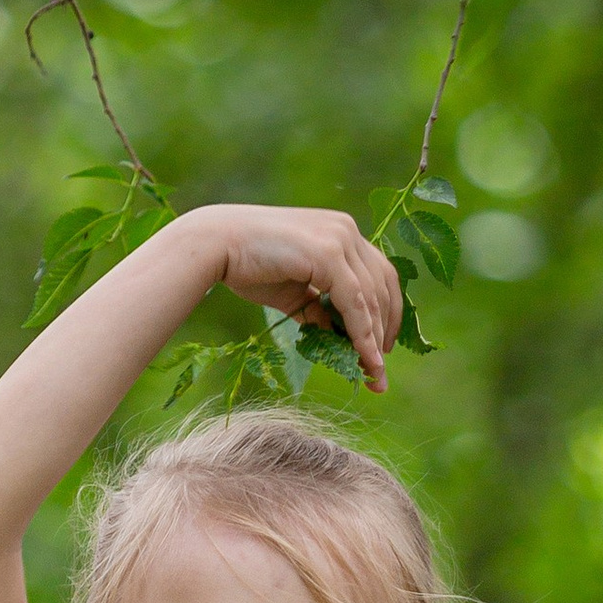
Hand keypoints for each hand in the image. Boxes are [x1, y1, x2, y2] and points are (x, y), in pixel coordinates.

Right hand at [208, 205, 402, 388]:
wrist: (217, 245)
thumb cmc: (249, 267)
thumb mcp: (294, 295)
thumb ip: (319, 311)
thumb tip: (339, 340)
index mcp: (341, 233)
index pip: (378, 275)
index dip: (385, 313)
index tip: (381, 348)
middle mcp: (347, 230)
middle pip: (383, 285)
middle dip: (385, 331)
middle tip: (380, 370)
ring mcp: (340, 238)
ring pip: (372, 296)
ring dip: (375, 339)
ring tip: (373, 373)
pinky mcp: (328, 252)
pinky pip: (355, 301)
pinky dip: (362, 333)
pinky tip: (364, 359)